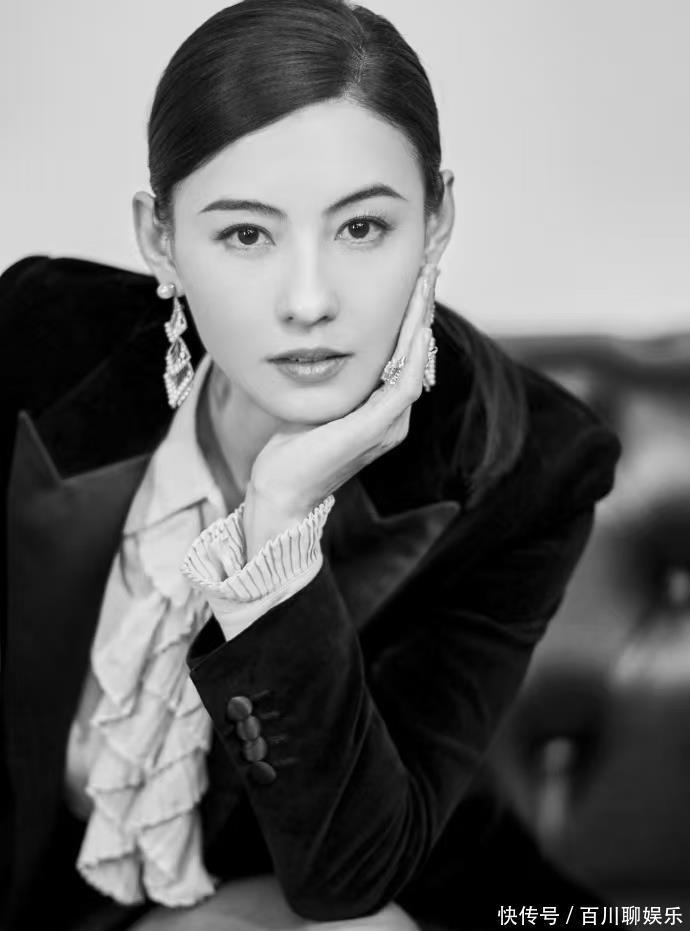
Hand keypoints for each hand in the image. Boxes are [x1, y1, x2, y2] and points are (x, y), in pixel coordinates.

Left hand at [243, 261, 438, 559]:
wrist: (281, 491)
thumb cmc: (293, 452)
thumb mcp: (318, 406)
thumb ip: (335, 382)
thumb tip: (326, 348)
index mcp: (382, 416)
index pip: (404, 359)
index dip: (410, 321)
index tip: (412, 284)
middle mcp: (392, 421)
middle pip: (416, 358)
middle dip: (421, 313)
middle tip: (427, 272)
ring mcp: (387, 427)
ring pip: (414, 366)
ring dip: (420, 325)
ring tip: (423, 289)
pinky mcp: (374, 429)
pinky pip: (402, 384)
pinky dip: (409, 355)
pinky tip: (412, 328)